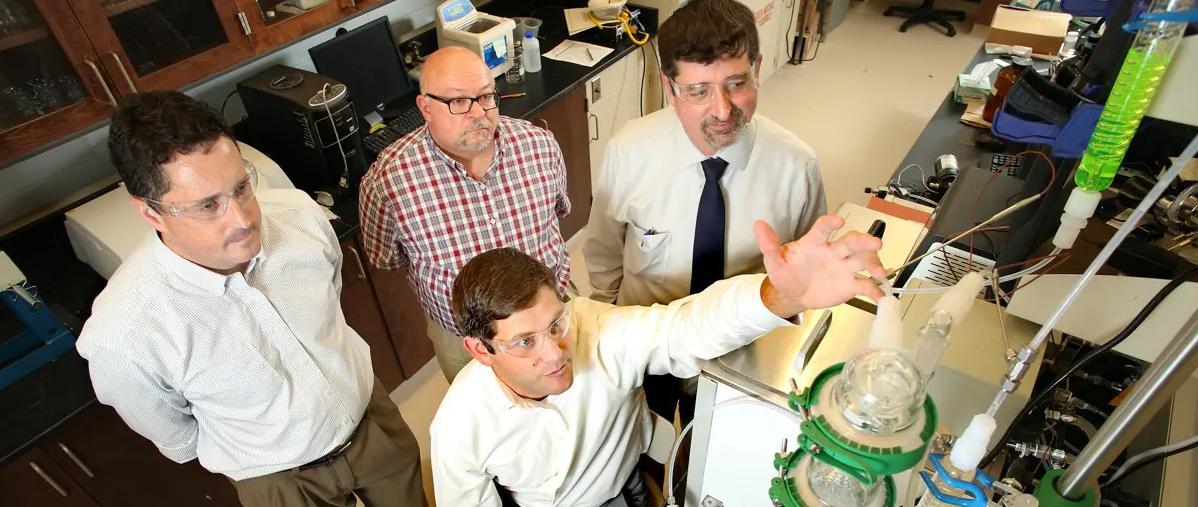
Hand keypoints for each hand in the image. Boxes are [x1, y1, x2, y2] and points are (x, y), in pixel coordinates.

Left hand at [755, 215, 885, 318]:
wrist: (793, 294)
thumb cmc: (786, 273)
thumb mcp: (774, 261)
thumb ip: (769, 245)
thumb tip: (758, 225)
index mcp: (815, 242)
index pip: (823, 228)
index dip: (830, 223)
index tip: (837, 221)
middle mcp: (833, 251)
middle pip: (851, 242)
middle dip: (863, 241)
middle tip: (874, 243)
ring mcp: (844, 267)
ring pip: (863, 260)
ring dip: (874, 264)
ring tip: (878, 273)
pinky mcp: (850, 284)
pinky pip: (865, 285)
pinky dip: (876, 291)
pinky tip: (882, 297)